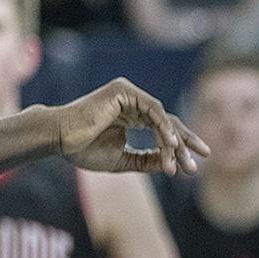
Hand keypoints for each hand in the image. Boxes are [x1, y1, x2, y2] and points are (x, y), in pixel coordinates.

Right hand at [54, 77, 209, 176]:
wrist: (60, 139)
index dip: (180, 146)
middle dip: (185, 144)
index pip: (162, 128)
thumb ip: (146, 160)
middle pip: (168, 121)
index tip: (194, 166)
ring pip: (163, 118)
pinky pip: (152, 110)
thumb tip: (171, 165)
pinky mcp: (123, 91)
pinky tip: (171, 145)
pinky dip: (163, 128)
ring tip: (182, 164)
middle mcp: (131, 102)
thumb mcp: (123, 160)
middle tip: (199, 164)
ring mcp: (128, 94)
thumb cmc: (83, 149)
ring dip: (175, 143)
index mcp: (129, 115)